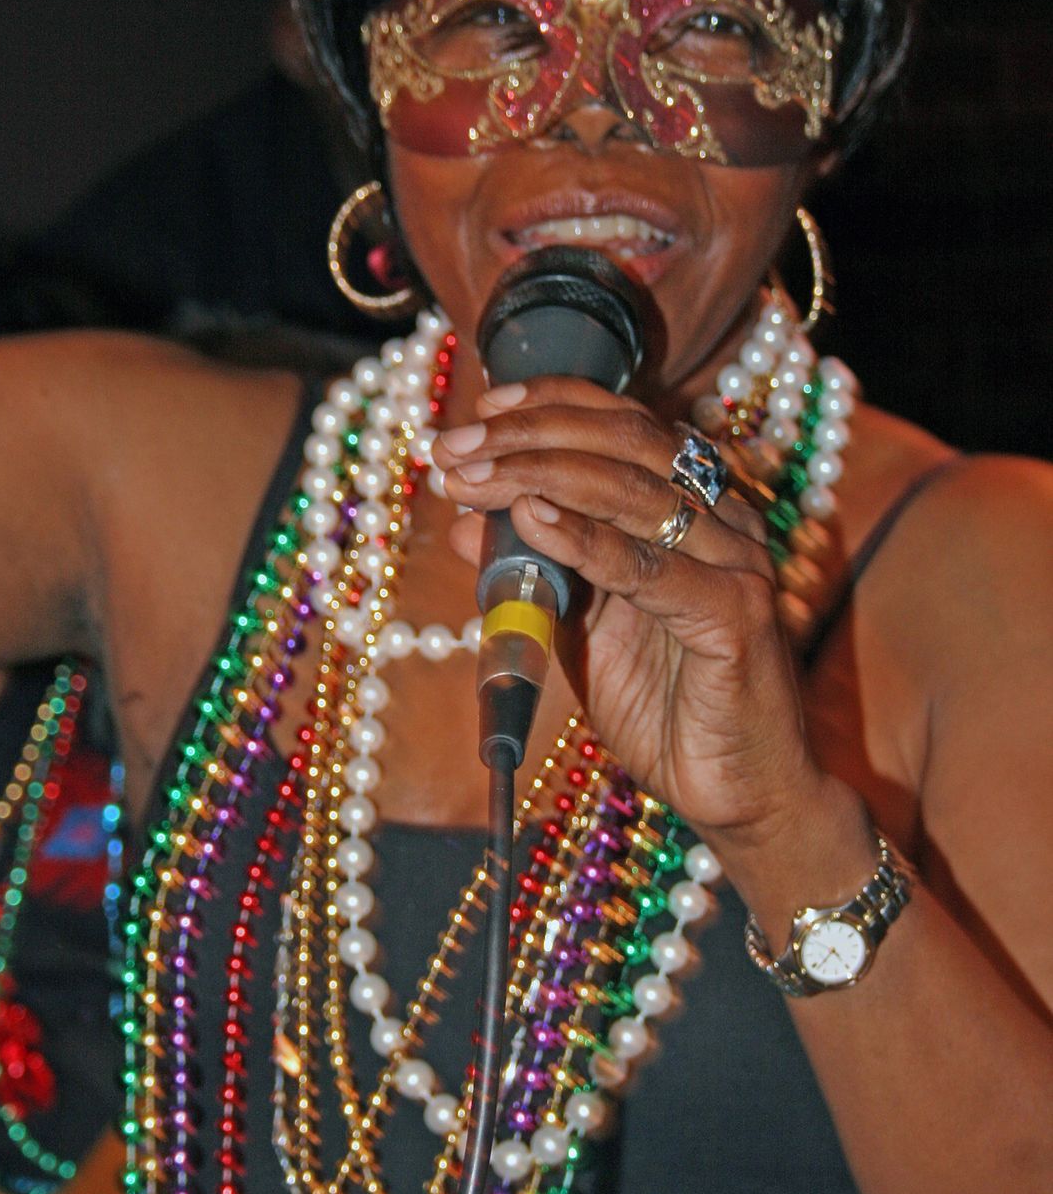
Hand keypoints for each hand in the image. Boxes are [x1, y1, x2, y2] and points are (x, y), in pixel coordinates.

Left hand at [433, 376, 824, 847]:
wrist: (738, 792)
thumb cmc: (664, 703)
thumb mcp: (578, 626)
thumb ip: (533, 569)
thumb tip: (462, 519)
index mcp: (694, 503)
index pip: (623, 420)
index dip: (551, 401)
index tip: (481, 407)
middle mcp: (723, 517)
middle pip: (623, 440)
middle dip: (528, 433)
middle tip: (455, 445)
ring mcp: (735, 562)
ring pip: (630, 490)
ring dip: (537, 474)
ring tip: (472, 478)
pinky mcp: (736, 615)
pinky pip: (648, 566)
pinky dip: (584, 538)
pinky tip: (530, 519)